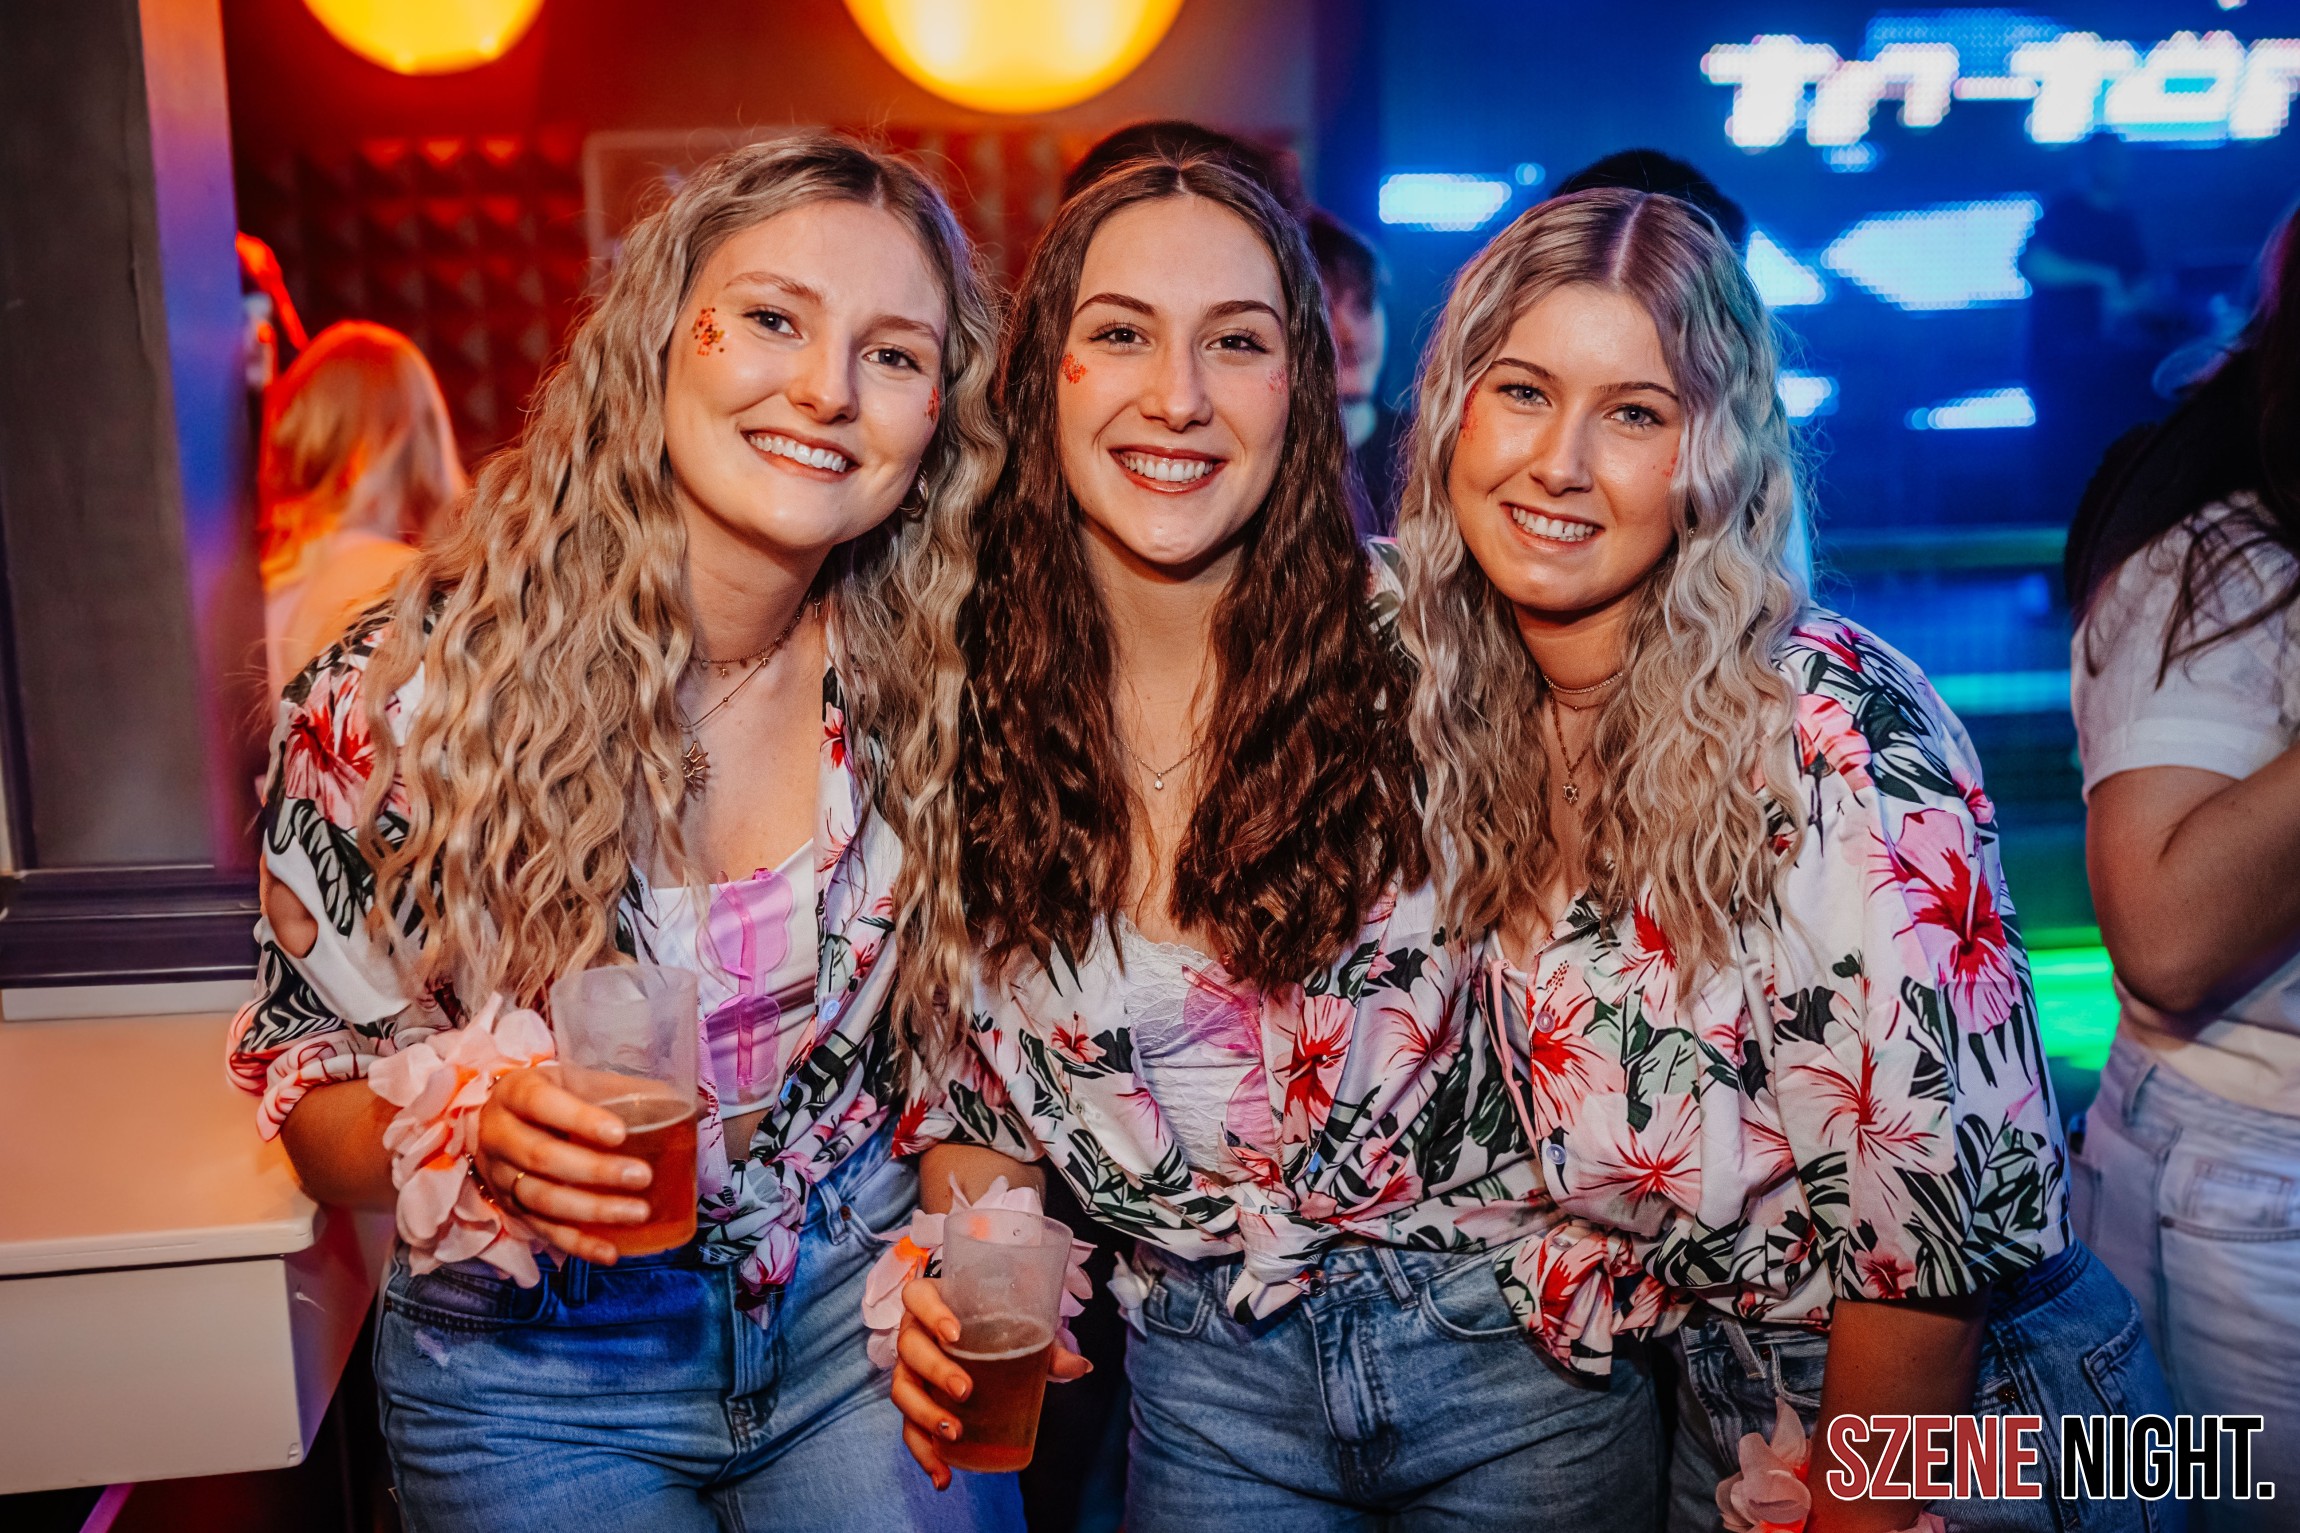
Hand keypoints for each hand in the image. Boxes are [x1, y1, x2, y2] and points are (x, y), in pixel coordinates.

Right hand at [472, 1066, 652, 1264]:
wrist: (506, 1119)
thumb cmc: (557, 1097)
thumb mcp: (579, 1081)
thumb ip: (623, 1092)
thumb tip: (695, 1105)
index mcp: (515, 1093)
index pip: (541, 1104)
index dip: (579, 1119)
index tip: (620, 1133)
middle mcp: (498, 1135)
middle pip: (542, 1158)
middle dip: (595, 1171)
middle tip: (641, 1176)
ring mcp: (500, 1177)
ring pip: (542, 1200)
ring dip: (592, 1210)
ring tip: (638, 1213)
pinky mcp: (510, 1209)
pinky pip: (543, 1232)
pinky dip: (579, 1245)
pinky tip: (611, 1252)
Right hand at [888, 1277, 1091, 1489]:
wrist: (973, 1337)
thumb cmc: (993, 1325)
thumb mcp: (1020, 1328)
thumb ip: (1048, 1346)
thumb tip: (1082, 1367)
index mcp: (932, 1303)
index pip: (918, 1297)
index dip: (931, 1313)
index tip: (955, 1333)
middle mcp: (913, 1334)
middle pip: (909, 1348)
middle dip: (935, 1370)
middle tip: (965, 1389)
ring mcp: (909, 1370)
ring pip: (903, 1390)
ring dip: (924, 1415)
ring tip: (954, 1433)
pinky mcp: (914, 1403)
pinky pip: (910, 1429)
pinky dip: (925, 1455)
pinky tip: (943, 1477)